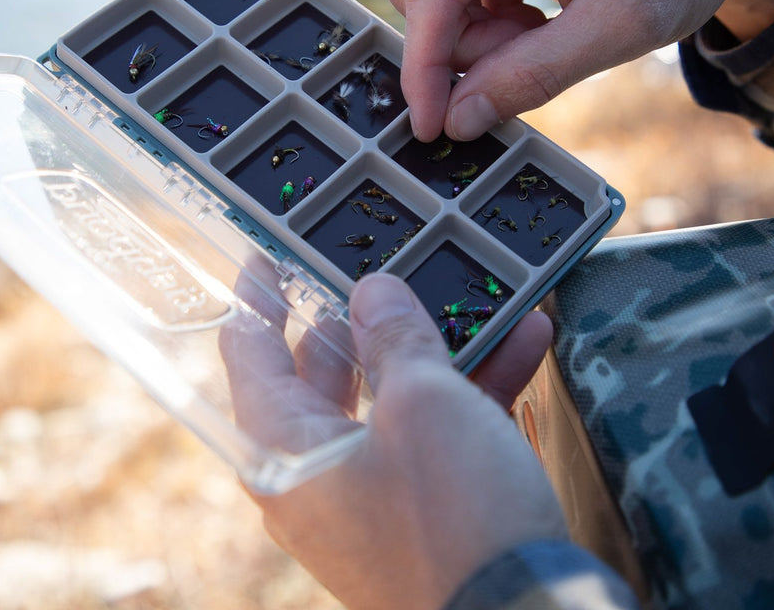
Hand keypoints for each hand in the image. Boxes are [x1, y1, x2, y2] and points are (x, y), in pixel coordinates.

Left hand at [220, 271, 564, 609]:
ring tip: (470, 294)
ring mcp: (371, 497)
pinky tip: (524, 342)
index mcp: (285, 452)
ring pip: (390, 399)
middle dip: (360, 317)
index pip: (249, 356)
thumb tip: (374, 291)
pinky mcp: (424, 511)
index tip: (266, 255)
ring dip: (436, 347)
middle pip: (324, 375)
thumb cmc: (454, 518)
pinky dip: (472, 388)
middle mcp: (317, 477)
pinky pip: (434, 434)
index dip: (256, 298)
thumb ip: (395, 337)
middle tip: (378, 265)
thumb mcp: (425, 403)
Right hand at [383, 0, 773, 140]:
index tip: (429, 127)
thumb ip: (532, 76)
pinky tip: (533, 18)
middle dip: (461, 44)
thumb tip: (456, 120)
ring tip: (541, 37)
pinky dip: (482, 15)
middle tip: (527, 63)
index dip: (426, 66)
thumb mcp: (620, 28)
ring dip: (473, 33)